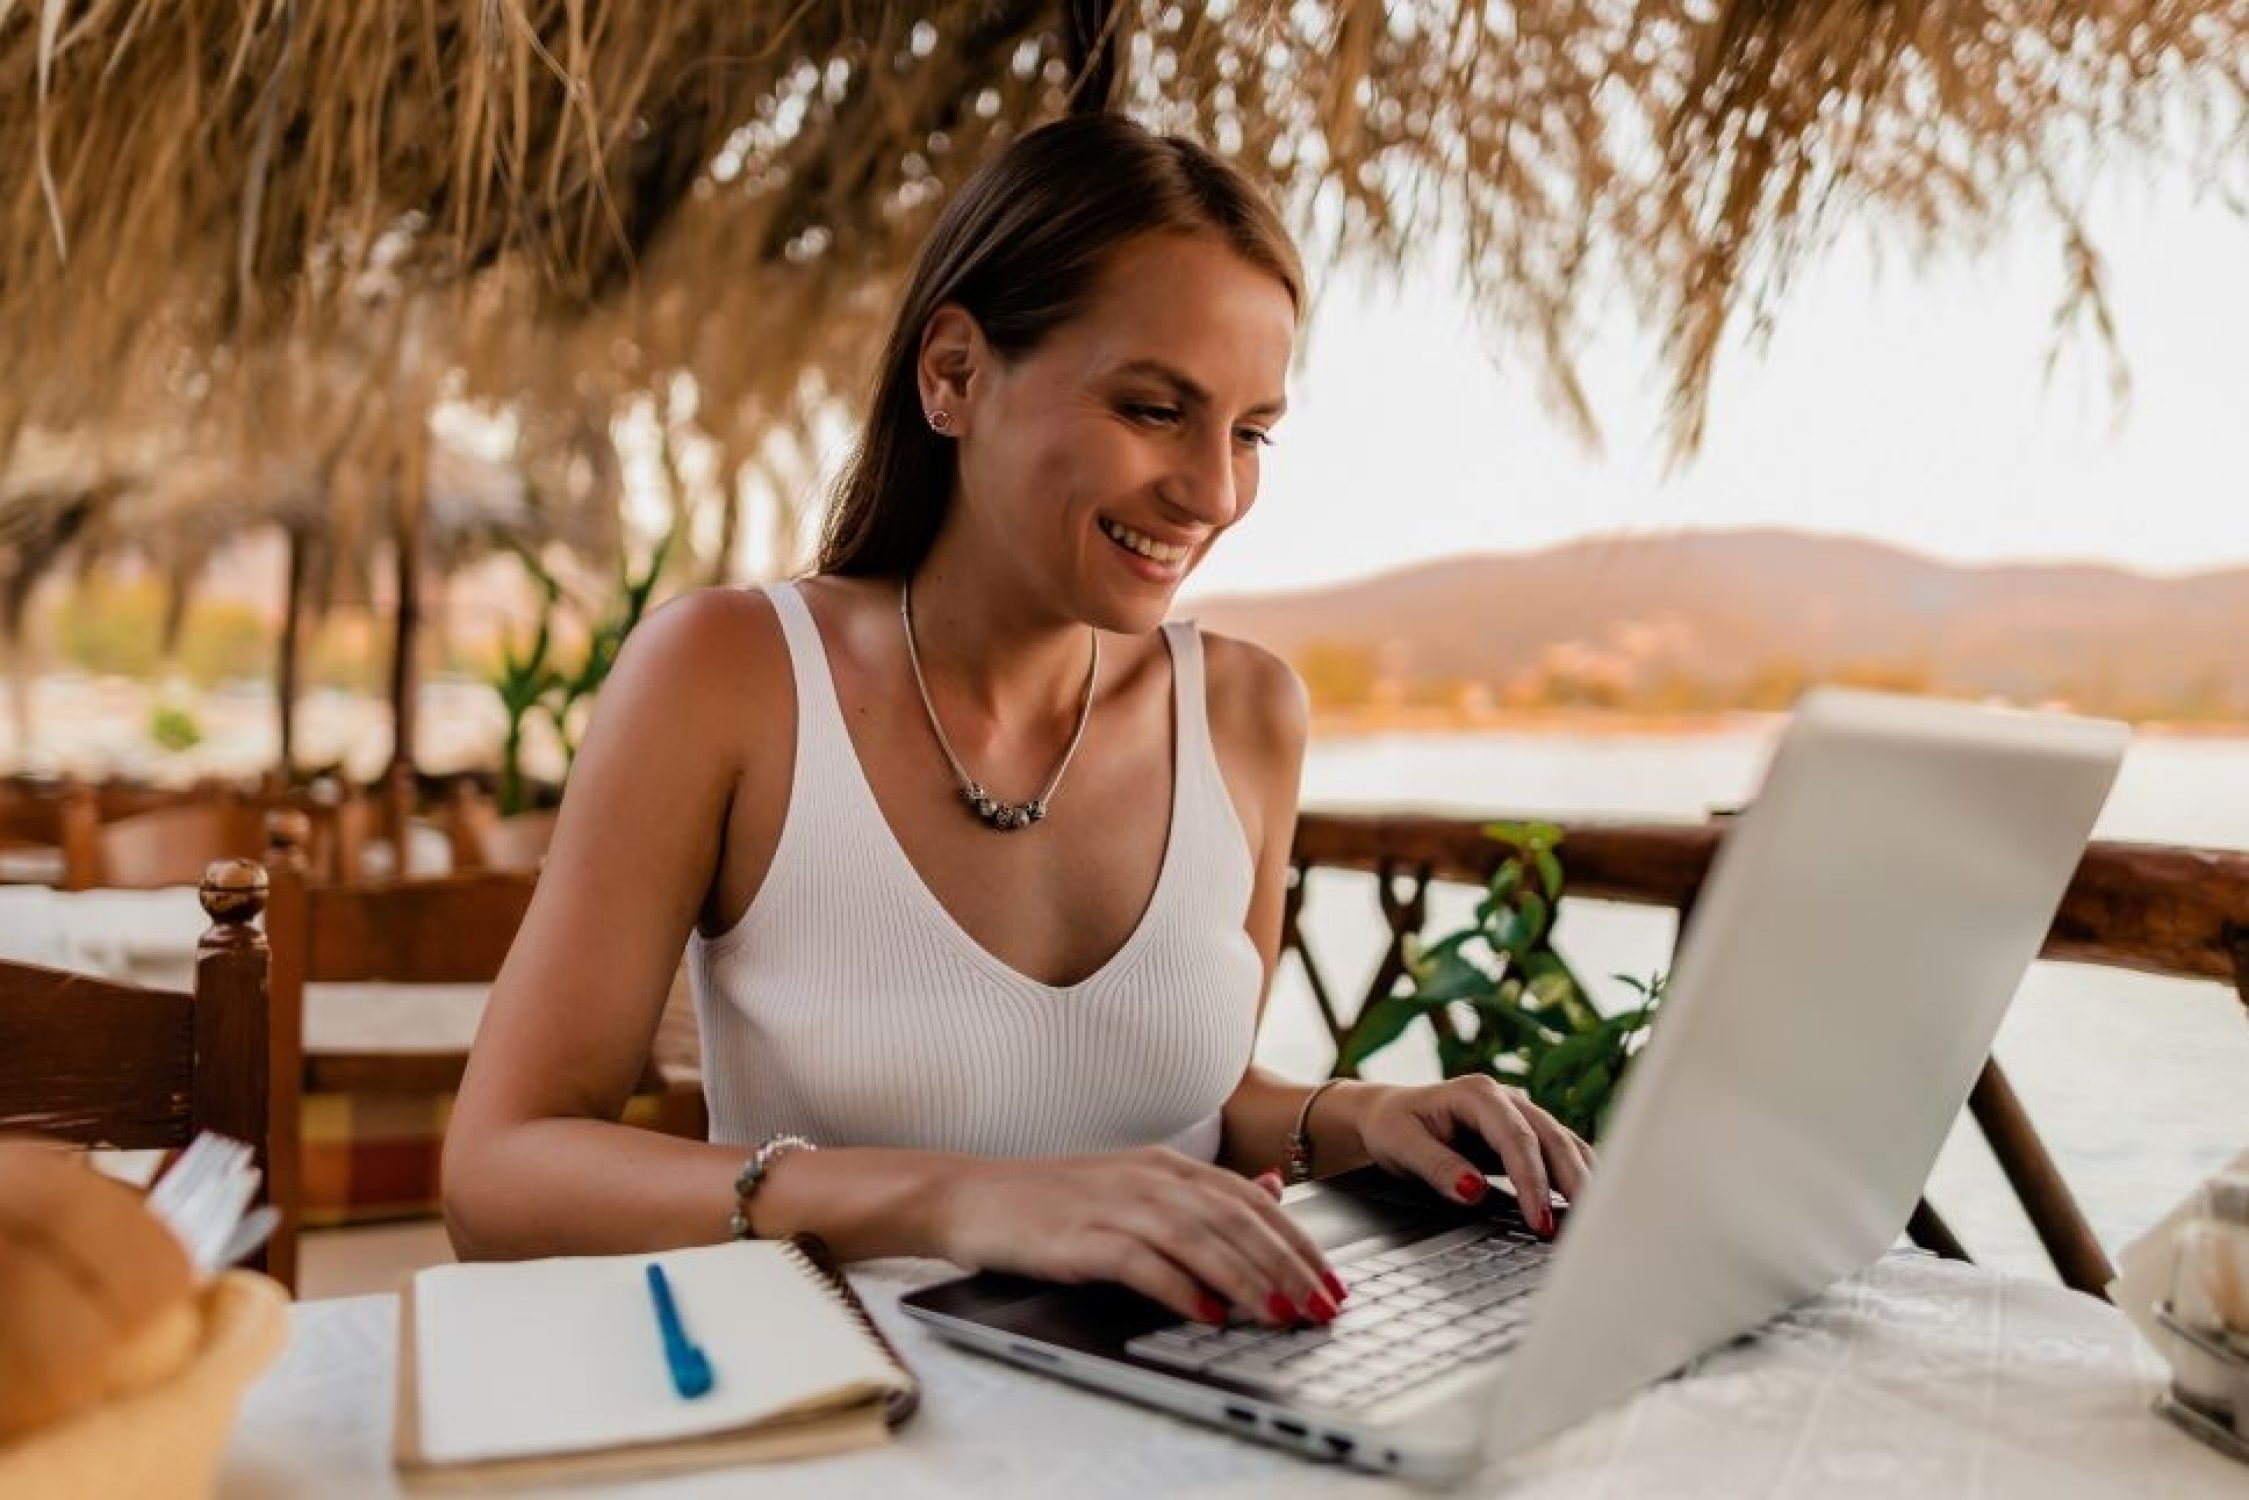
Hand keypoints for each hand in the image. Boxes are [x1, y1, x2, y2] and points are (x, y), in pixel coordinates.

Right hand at [933, 1146, 1347, 1327]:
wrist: (971, 1195)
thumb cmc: (1054, 1199)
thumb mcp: (1136, 1184)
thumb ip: (1204, 1191)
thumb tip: (1271, 1191)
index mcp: (1167, 1165)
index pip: (1252, 1201)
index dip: (1298, 1242)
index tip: (1331, 1282)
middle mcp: (1148, 1178)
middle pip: (1235, 1220)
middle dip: (1286, 1266)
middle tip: (1320, 1307)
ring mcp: (1112, 1204)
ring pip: (1197, 1238)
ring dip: (1245, 1279)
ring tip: (1279, 1315)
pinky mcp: (1078, 1236)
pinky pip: (1139, 1261)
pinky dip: (1177, 1287)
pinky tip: (1206, 1312)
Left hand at [1354, 1077, 1594, 1235]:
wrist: (1389, 1114)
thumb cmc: (1393, 1126)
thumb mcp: (1401, 1145)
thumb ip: (1437, 1166)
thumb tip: (1475, 1191)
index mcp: (1477, 1094)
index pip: (1516, 1138)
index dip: (1531, 1180)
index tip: (1537, 1219)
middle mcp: (1508, 1099)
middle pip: (1553, 1139)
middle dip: (1571, 1184)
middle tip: (1581, 1229)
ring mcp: (1522, 1115)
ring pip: (1565, 1145)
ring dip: (1583, 1181)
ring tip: (1597, 1221)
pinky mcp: (1527, 1136)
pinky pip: (1562, 1155)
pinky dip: (1577, 1179)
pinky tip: (1588, 1207)